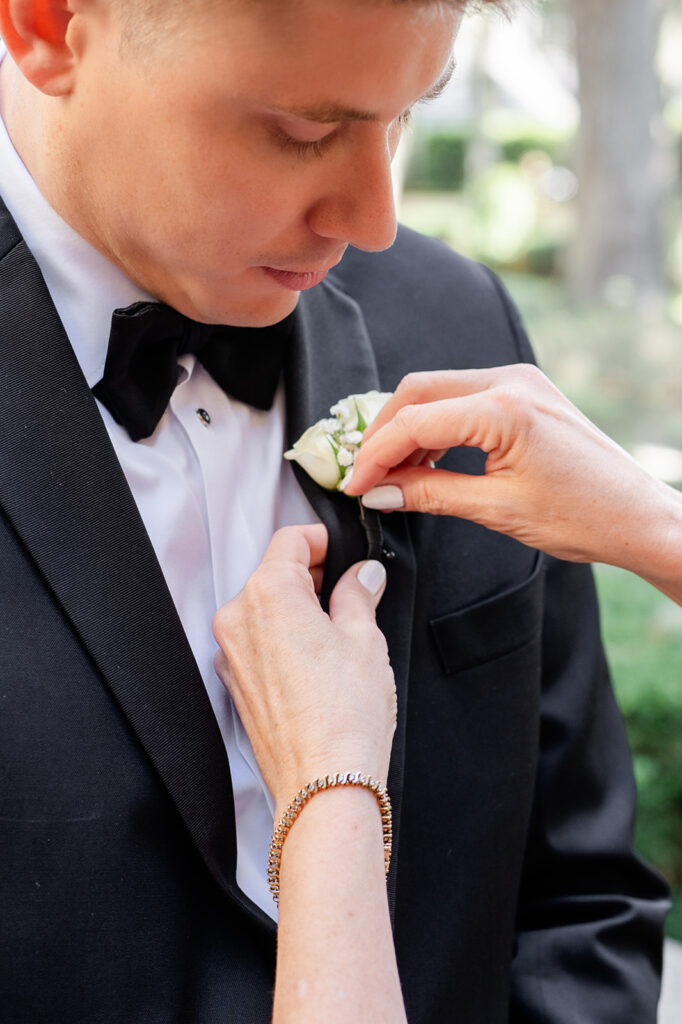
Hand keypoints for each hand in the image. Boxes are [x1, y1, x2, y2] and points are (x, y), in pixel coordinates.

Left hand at [213, 524, 394, 812]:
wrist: (323, 784)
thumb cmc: (345, 715)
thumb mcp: (365, 638)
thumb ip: (358, 594)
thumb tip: (362, 576)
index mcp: (268, 593)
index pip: (290, 540)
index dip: (322, 540)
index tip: (343, 550)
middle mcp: (238, 618)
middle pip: (274, 573)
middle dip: (312, 575)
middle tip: (351, 589)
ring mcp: (231, 653)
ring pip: (265, 608)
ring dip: (297, 608)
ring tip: (338, 631)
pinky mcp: (234, 683)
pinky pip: (257, 642)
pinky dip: (283, 638)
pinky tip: (317, 660)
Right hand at [347, 366, 681, 579]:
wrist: (638, 515)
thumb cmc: (584, 516)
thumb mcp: (498, 509)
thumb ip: (432, 494)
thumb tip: (381, 492)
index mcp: (505, 408)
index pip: (415, 420)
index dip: (375, 454)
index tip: (355, 484)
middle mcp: (511, 381)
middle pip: (418, 391)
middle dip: (383, 432)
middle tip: (364, 474)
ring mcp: (520, 382)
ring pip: (438, 391)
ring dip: (408, 428)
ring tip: (392, 473)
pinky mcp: (525, 392)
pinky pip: (463, 398)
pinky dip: (436, 425)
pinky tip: (426, 460)